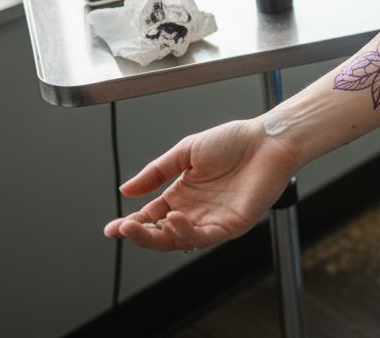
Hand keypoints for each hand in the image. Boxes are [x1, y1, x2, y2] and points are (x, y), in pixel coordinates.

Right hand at [102, 118, 301, 251]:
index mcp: (183, 194)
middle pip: (161, 233)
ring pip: (179, 239)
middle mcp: (196, 211)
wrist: (267, 139)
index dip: (131, 224)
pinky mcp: (232, 225)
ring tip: (143, 224)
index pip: (152, 216)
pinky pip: (205, 236)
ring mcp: (213, 220)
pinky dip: (186, 232)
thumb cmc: (234, 141)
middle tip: (122, 229)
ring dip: (158, 236)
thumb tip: (125, 189)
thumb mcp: (185, 153)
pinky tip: (174, 219)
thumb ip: (156, 172)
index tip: (112, 228)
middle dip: (139, 234)